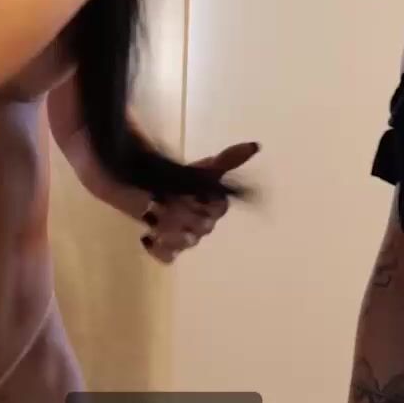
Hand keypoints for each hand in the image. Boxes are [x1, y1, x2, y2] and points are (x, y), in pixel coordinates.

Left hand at [140, 141, 258, 262]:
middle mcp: (205, 226)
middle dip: (186, 213)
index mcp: (215, 208)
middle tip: (169, 200)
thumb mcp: (204, 169)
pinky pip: (168, 257)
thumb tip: (255, 145)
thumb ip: (229, 160)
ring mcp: (187, 240)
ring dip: (172, 230)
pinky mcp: (168, 249)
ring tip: (156, 216)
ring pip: (187, 242)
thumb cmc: (183, 180)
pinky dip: (157, 249)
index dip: (206, 200)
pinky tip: (148, 235)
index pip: (219, 208)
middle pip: (203, 226)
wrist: (152, 190)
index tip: (193, 191)